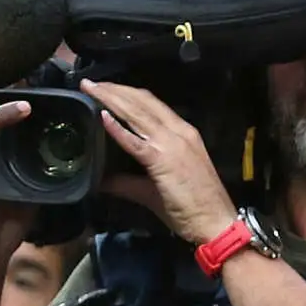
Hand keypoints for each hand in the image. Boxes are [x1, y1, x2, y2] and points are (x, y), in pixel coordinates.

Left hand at [82, 80, 236, 244]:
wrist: (216, 222)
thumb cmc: (191, 206)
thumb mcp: (155, 188)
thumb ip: (127, 181)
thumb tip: (102, 179)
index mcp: (181, 133)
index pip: (150, 104)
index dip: (126, 93)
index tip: (104, 87)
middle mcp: (178, 132)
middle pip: (141, 102)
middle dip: (114, 89)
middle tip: (89, 83)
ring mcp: (172, 144)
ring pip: (137, 113)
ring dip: (112, 99)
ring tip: (91, 89)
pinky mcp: (163, 160)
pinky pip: (136, 141)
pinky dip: (118, 128)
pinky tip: (102, 116)